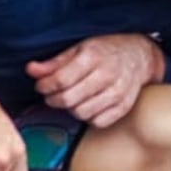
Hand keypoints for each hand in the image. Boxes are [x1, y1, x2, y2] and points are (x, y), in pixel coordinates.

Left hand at [26, 34, 163, 127]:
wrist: (140, 55)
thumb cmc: (106, 51)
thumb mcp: (79, 48)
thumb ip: (54, 62)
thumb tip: (31, 70)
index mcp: (93, 56)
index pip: (61, 80)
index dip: (45, 86)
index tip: (41, 86)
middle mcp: (107, 74)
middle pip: (69, 99)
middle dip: (54, 99)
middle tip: (52, 95)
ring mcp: (118, 92)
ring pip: (82, 113)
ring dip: (71, 109)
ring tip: (70, 100)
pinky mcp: (124, 106)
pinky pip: (99, 122)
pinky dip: (89, 117)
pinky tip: (87, 106)